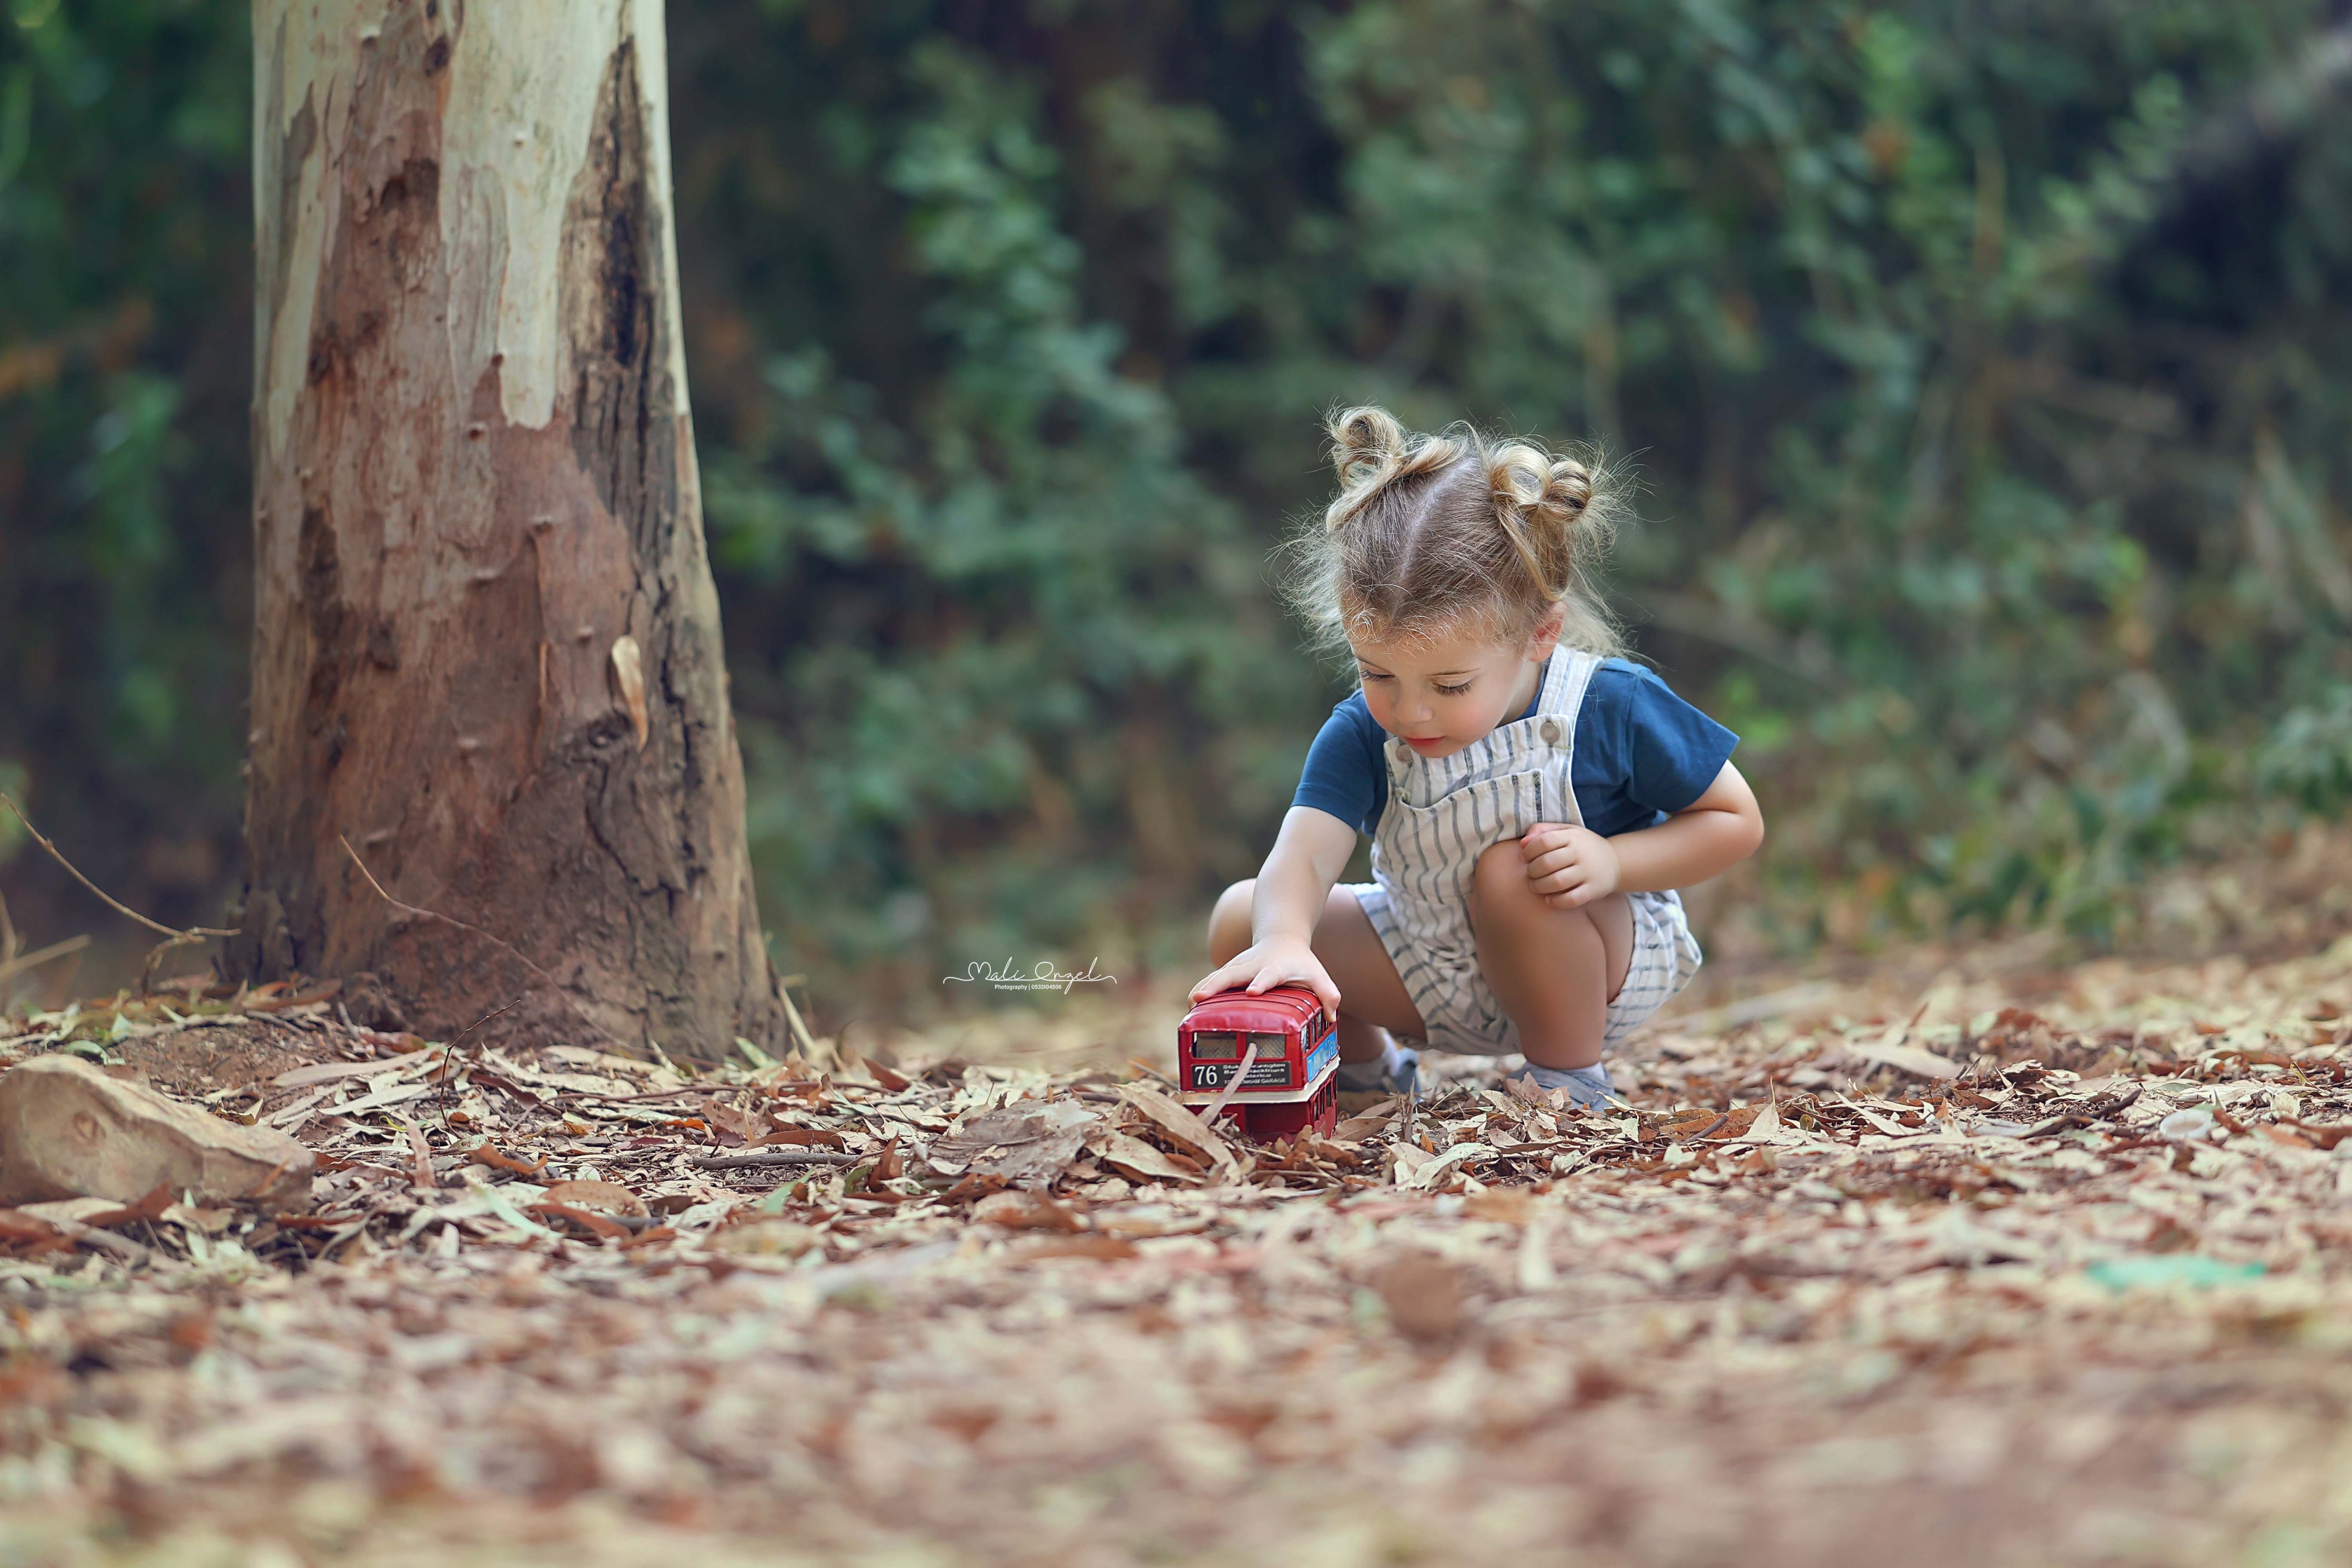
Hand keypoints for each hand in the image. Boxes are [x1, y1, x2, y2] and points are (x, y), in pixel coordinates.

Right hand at [1188, 938, 1341, 1023]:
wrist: (1281, 935)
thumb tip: (1331, 1017)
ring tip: (1190, 1005)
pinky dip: (1200, 990)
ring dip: (1203, 989)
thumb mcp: (1317, 974)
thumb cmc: (1299, 962)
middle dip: (1216, 985)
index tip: (1253, 992)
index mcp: (1274, 967)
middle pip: (1231, 974)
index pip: (1267, 975)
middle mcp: (1252, 965)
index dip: (1260, 983)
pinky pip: (1211, 980)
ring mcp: (1237, 966)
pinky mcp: (1228, 970)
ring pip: (1217, 976)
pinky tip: (1189, 1006)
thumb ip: (1328, 994)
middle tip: (1200, 998)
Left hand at [1520, 822, 1619, 908]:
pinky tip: (1548, 900)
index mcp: (1572, 836)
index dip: (1529, 851)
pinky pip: (1571, 899)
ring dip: (1539, 887)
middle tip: (1529, 874)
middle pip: (1547, 862)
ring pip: (1557, 882)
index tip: (1524, 858)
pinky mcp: (1594, 890)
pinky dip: (1556, 902)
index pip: (1544, 841)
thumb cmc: (1582, 846)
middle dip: (1532, 871)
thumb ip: (1543, 830)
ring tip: (1535, 887)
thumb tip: (1523, 843)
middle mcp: (1581, 853)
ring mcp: (1588, 872)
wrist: (1616, 862)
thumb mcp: (1567, 831)